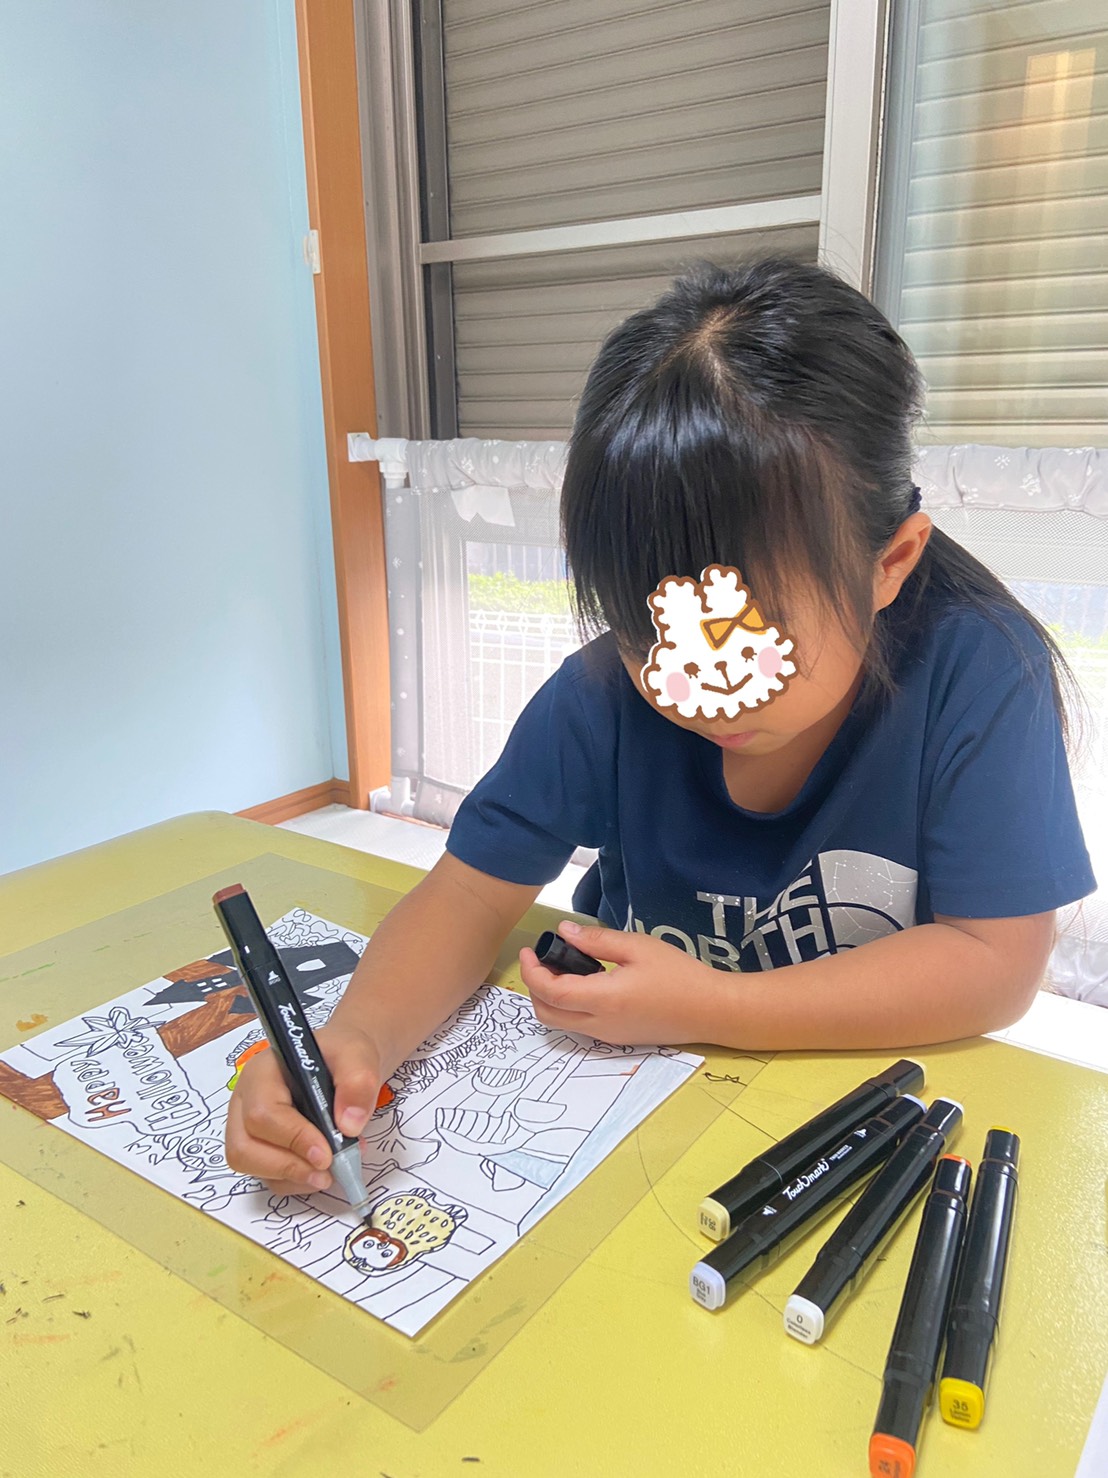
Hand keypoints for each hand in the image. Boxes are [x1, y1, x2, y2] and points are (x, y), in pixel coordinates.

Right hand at [225, 1021, 381, 1195]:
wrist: (344, 1063)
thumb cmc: (343, 1055)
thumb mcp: (358, 1056)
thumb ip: (357, 1083)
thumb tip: (348, 1126)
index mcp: (262, 1072)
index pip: (262, 1112)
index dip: (293, 1138)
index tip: (326, 1154)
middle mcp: (245, 1100)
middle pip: (243, 1146)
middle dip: (286, 1166)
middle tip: (327, 1172)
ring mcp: (247, 1126)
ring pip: (250, 1165)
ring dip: (291, 1177)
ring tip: (329, 1172)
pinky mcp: (259, 1146)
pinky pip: (265, 1175)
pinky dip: (294, 1181)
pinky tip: (320, 1171)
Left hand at [519, 921, 722, 1045]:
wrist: (711, 1011)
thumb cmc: (679, 975)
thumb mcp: (638, 947)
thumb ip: (597, 940)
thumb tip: (564, 932)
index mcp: (603, 1000)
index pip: (549, 991)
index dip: (531, 971)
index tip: (531, 950)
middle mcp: (600, 1025)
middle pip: (547, 1013)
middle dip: (534, 987)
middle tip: (542, 959)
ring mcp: (607, 1036)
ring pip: (561, 1023)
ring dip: (550, 998)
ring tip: (563, 968)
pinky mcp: (617, 1038)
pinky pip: (580, 1026)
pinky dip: (569, 1006)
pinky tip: (585, 982)